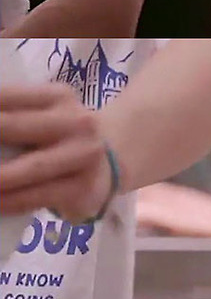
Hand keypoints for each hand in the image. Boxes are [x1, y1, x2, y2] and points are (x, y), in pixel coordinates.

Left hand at [0, 85, 114, 222]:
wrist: (112, 160)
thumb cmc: (63, 135)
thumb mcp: (47, 115)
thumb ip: (15, 117)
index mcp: (58, 96)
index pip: (9, 97)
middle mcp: (75, 121)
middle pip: (15, 125)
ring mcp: (82, 156)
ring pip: (29, 167)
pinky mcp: (82, 189)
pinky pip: (36, 197)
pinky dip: (8, 201)